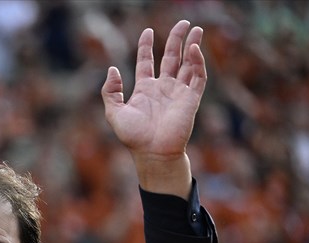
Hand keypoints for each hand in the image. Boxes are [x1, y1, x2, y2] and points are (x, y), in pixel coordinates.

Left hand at [102, 20, 205, 195]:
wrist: (153, 152)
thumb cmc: (133, 136)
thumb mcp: (114, 112)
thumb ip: (110, 91)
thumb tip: (112, 69)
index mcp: (145, 89)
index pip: (147, 61)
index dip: (147, 46)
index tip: (148, 31)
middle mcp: (163, 88)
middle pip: (171, 57)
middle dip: (177, 40)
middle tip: (183, 23)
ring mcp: (178, 92)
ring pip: (188, 64)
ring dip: (192, 46)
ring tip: (196, 29)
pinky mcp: (191, 99)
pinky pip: (197, 77)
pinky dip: (197, 62)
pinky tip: (195, 49)